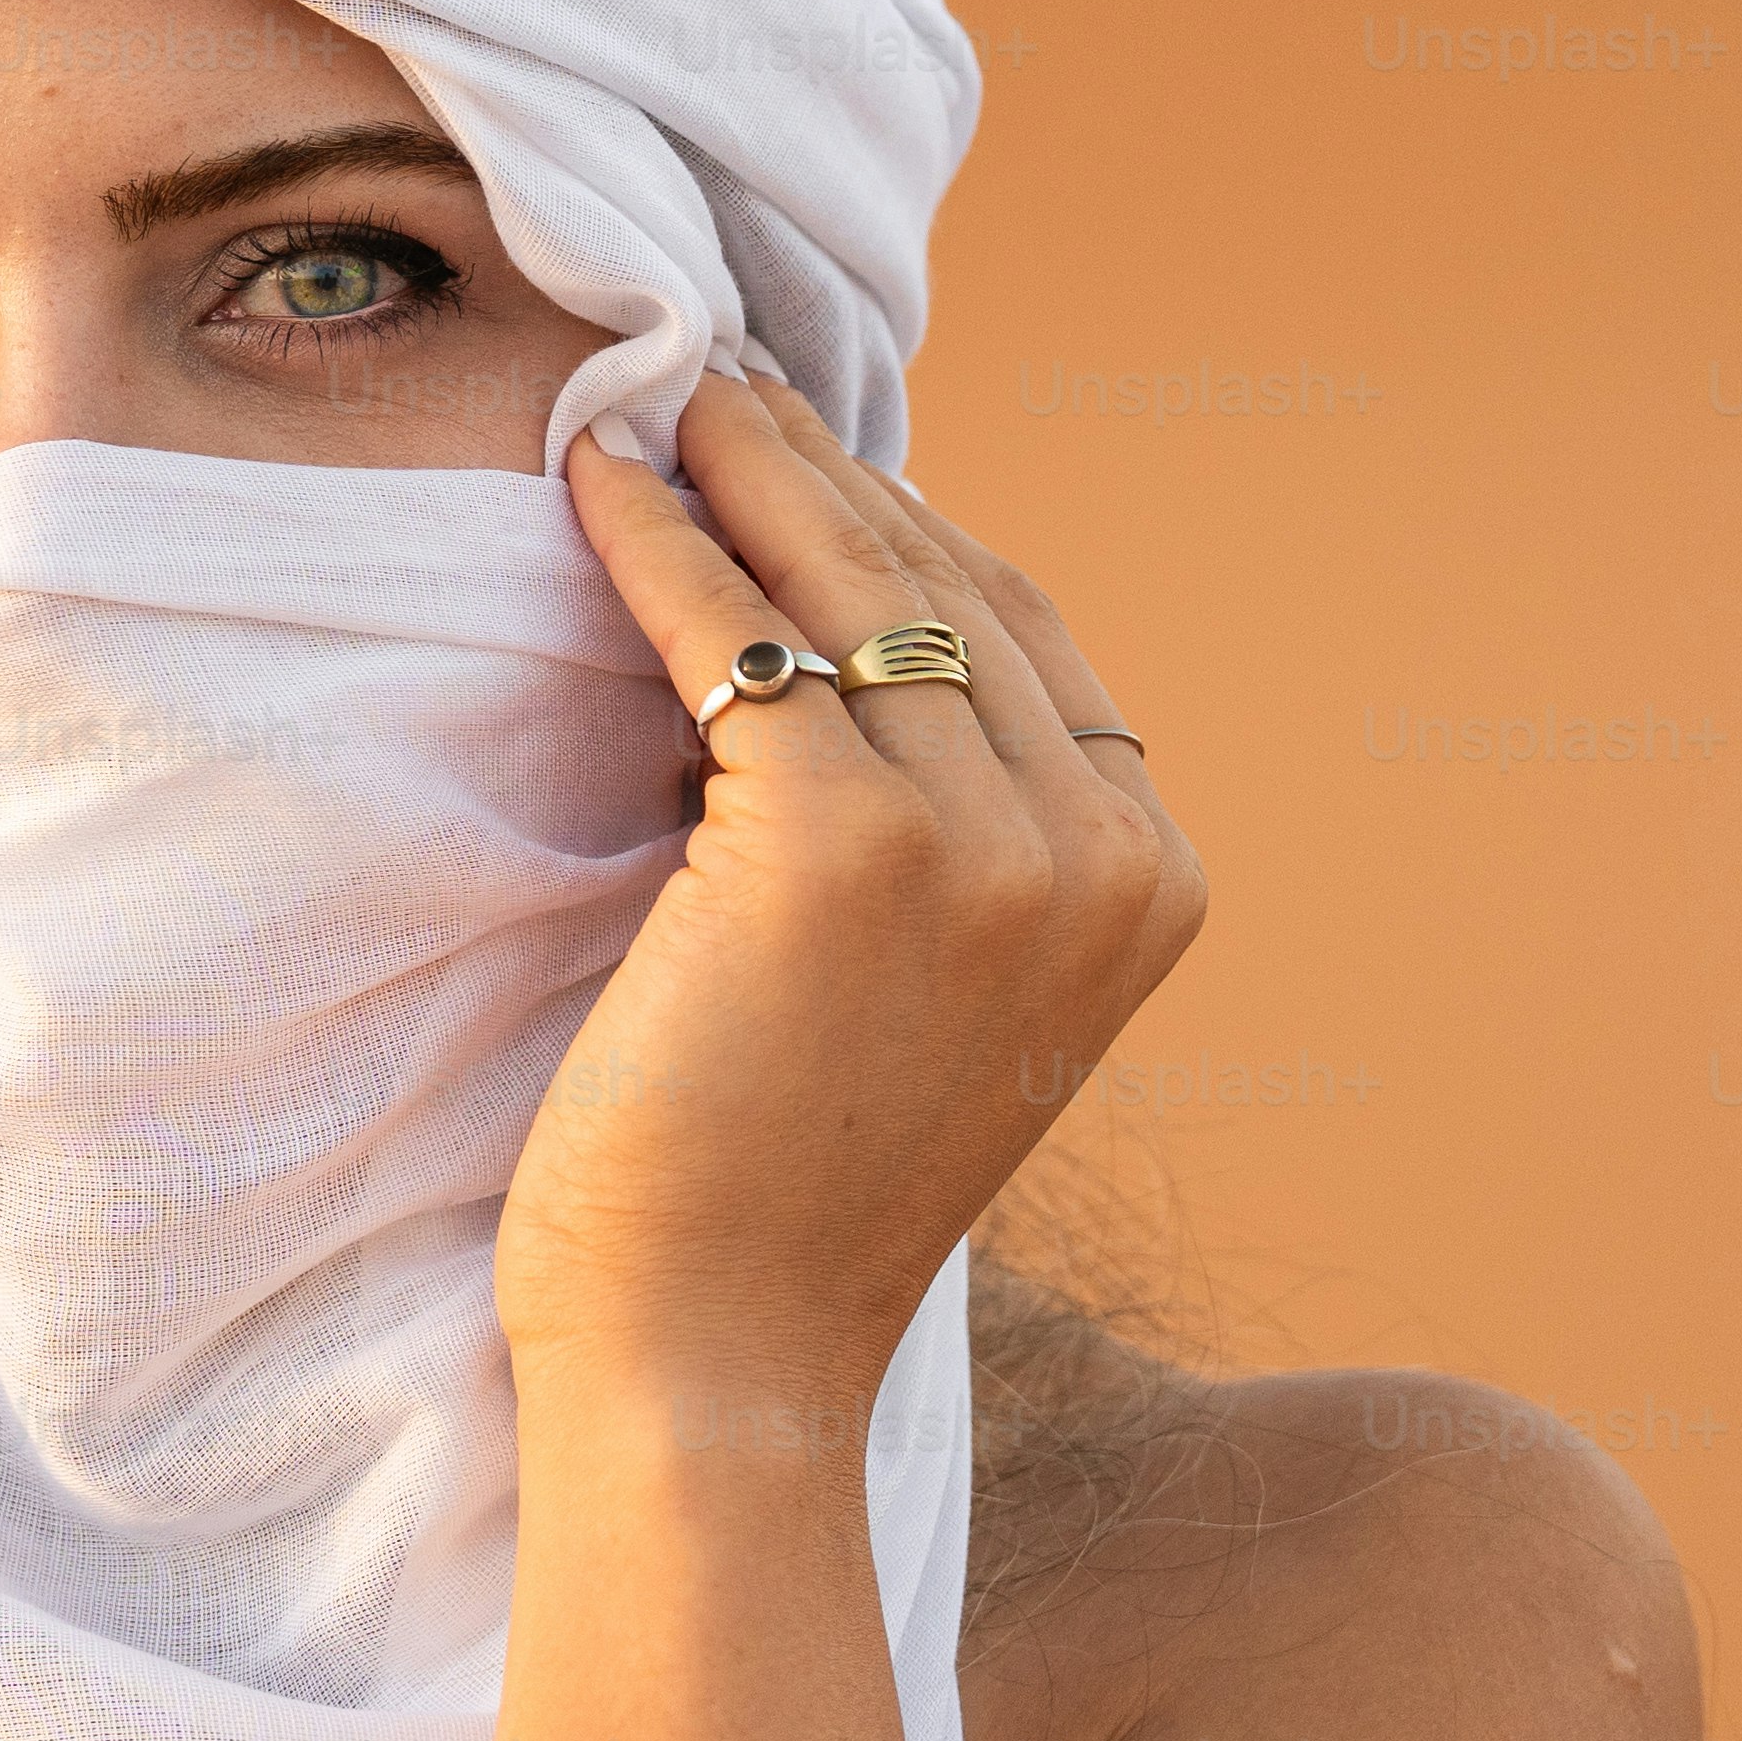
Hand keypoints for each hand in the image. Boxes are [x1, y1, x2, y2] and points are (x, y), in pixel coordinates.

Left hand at [512, 366, 1209, 1430]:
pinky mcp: (841, 842)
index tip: (799, 442)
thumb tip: (842, 622)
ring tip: (650, 401)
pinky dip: (657, 543)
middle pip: (945, 584)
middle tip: (711, 379)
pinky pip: (735, 635)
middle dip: (816, 466)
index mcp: (1150, 882)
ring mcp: (985, 844)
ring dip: (737, 471)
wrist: (718, 1361)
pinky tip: (591, 485)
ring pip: (846, 589)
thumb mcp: (930, 982)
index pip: (1024, 630)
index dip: (905, 516)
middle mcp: (1098, 851)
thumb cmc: (784, 1187)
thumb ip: (947, 826)